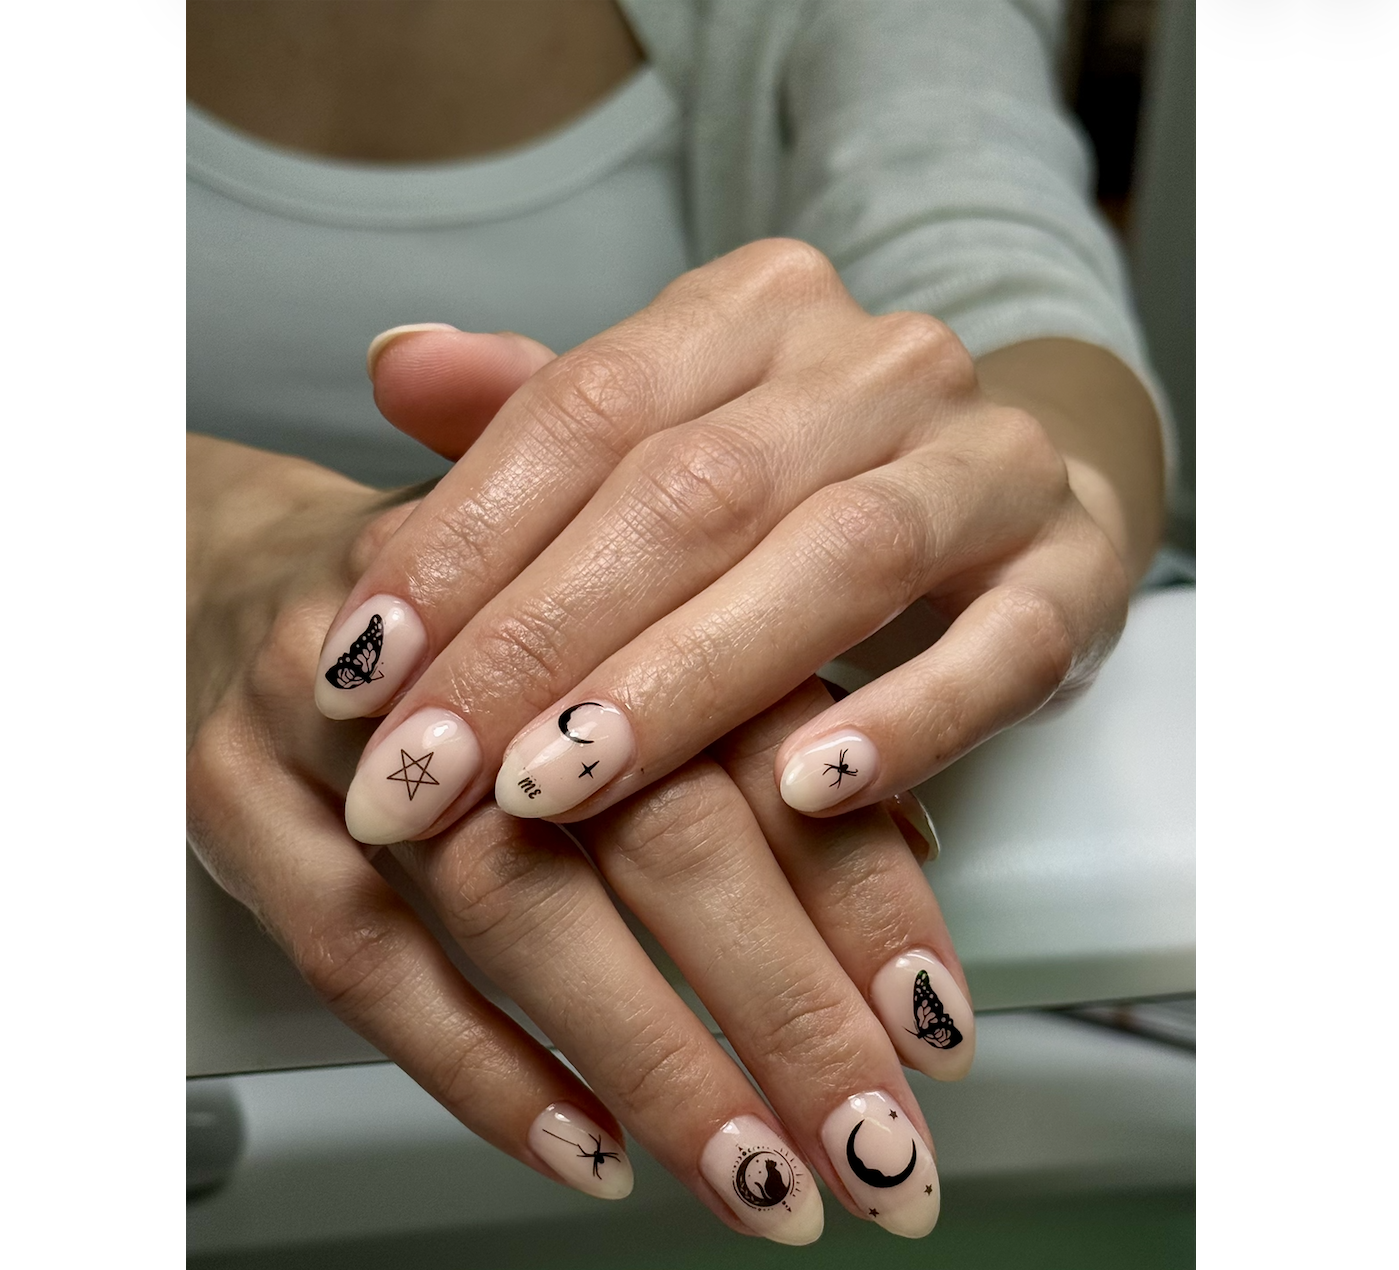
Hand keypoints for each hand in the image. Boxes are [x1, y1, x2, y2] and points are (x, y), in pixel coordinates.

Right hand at [188, 433, 975, 1246]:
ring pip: (516, 905)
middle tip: (882, 1156)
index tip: (939, 1027)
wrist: (215, 568)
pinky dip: (482, 1067)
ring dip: (654, 1061)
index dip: (865, 892)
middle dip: (790, 1011)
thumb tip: (905, 848)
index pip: (767, 747)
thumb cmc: (464, 634)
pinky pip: (360, 960)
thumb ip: (751, 728)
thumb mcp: (619, 639)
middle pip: (661, 834)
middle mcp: (485, 649)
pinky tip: (588, 1150)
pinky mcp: (238, 803)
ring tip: (759, 1180)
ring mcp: (351, 729)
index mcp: (609, 586)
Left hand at [314, 238, 1161, 837]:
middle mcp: (875, 365)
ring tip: (560, 786)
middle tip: (423, 771)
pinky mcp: (1075, 574)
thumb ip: (537, 416)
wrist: (1012, 498)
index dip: (463, 542)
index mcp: (752, 314)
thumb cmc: (801, 490)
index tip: (357, 670)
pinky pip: (1001, 649)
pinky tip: (809, 792)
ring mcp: (988, 463)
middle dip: (540, 641)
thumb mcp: (667, 436)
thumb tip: (391, 366)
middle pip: (689, 492)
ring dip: (686, 683)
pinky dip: (909, 719)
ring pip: (834, 559)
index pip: (584, 411)